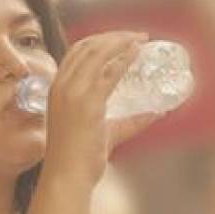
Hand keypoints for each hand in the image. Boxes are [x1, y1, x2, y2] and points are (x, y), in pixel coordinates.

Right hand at [41, 31, 149, 185]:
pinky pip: (108, 73)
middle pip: (88, 46)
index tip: (122, 39)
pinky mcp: (87, 103)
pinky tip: (136, 53)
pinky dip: (123, 58)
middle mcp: (62, 86)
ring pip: (97, 53)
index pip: (77, 52)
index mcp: (58, 89)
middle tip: (137, 36)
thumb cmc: (80, 159)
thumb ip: (130, 121)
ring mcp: (72, 93)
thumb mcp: (106, 132)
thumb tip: (157, 113)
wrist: (67, 177)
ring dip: (121, 41)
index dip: (100, 41)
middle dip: (114, 37)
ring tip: (140, 39)